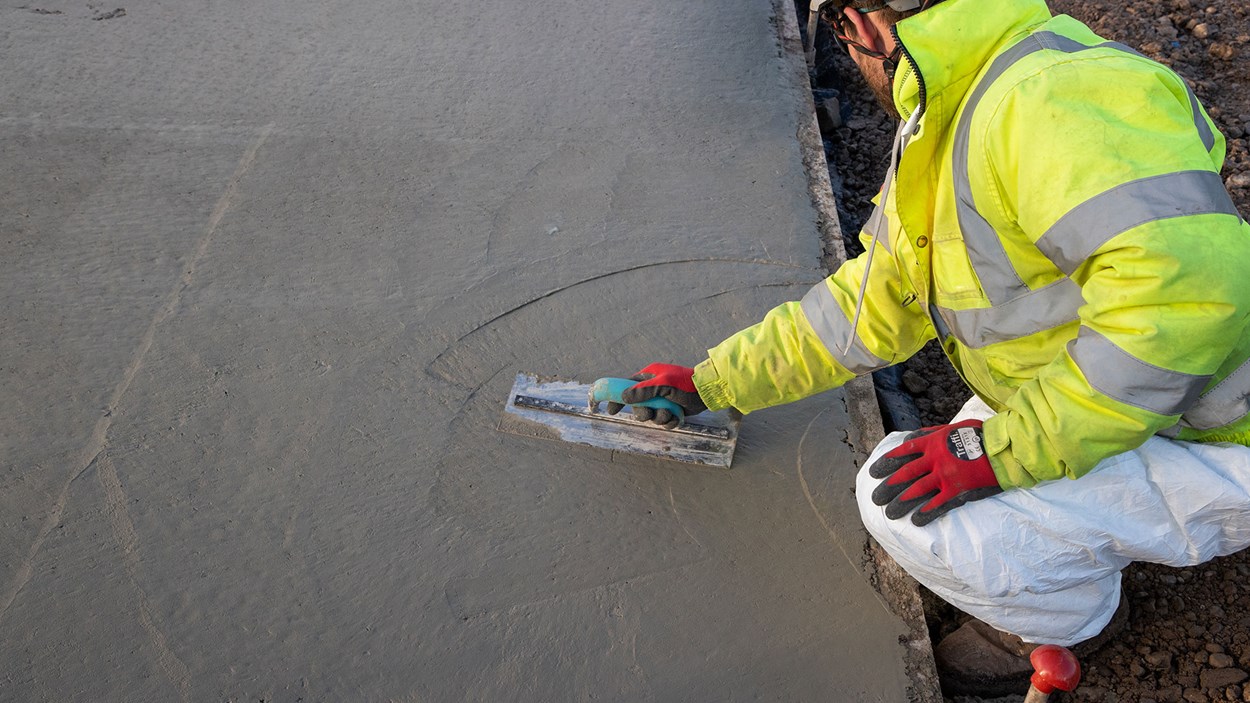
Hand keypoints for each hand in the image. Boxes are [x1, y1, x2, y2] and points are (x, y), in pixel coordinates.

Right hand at [606, 363, 706, 428]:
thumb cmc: (686, 383)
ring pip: (651, 416)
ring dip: (660, 417)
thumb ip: (643, 391)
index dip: (618, 398)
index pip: (626, 387)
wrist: (708, 392)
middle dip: (645, 413)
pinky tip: (677, 416)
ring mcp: (663, 400)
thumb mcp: (664, 384)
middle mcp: (654, 389)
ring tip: (670, 412)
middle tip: (651, 413)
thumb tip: (624, 397)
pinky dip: (670, 421)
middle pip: (638, 407)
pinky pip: (663, 421)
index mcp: (648, 377)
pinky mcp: (672, 410)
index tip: (611, 410)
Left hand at [869, 419, 1002, 525]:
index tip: (873, 472)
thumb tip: (908, 439)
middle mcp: (935, 458)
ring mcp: (946, 475)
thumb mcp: (951, 429)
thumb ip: (929, 434)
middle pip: (904, 474)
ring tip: (889, 513)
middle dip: (887, 487)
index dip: (885, 462)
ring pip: (916, 491)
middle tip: (875, 497)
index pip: (902, 452)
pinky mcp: (958, 490)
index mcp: (932, 442)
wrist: (1005, 448)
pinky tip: (915, 521)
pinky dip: (925, 513)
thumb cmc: (980, 436)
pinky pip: (937, 504)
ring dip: (900, 503)